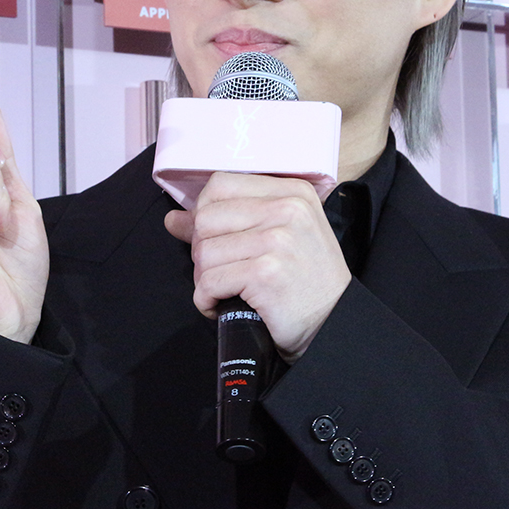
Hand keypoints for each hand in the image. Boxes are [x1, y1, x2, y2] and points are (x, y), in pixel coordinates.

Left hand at [164, 172, 350, 362]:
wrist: (334, 324)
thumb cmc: (306, 281)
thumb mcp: (277, 237)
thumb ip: (228, 221)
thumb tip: (174, 219)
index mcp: (292, 192)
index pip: (220, 184)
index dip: (204, 214)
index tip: (215, 240)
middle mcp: (287, 209)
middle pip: (206, 218)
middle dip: (203, 251)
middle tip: (222, 273)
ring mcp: (277, 240)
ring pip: (204, 252)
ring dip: (205, 280)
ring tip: (226, 291)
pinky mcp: (265, 273)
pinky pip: (209, 282)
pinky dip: (207, 300)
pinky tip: (224, 306)